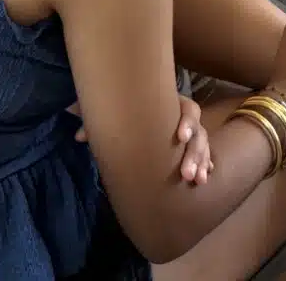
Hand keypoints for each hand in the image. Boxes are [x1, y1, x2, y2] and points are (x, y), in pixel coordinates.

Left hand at [71, 96, 211, 184]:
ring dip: (201, 162)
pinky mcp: (190, 147)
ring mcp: (191, 133)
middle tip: (186, 174)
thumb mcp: (112, 113)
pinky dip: (206, 165)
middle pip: (197, 132)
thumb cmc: (126, 110)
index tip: (180, 137)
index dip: (187, 121)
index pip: (187, 109)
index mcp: (171, 104)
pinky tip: (204, 178)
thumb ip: (97, 120)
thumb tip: (79, 136)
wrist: (135, 111)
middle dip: (194, 153)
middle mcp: (184, 118)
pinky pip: (204, 155)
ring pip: (202, 145)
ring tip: (197, 181)